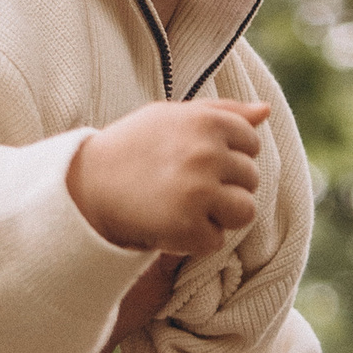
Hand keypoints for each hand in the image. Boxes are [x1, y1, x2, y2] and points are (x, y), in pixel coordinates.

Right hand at [68, 99, 270, 258]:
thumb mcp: (172, 116)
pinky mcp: (187, 226)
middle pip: (250, 179)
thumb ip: (222, 112)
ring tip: (186, 208)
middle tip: (184, 186)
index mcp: (206, 121)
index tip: (196, 161)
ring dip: (220, 216)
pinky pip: (216, 241)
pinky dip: (195, 240)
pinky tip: (171, 225)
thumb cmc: (132, 147)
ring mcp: (198, 191)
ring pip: (244, 211)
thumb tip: (265, 111)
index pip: (251, 143)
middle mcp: (206, 153)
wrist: (87, 185)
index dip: (227, 156)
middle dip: (224, 186)